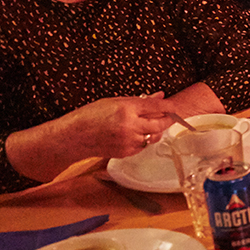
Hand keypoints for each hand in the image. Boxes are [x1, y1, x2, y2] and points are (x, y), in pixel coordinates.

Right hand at [61, 94, 175, 159]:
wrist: (74, 136)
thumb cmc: (90, 116)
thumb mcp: (114, 101)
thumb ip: (139, 101)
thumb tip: (159, 96)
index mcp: (126, 109)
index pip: (156, 107)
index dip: (169, 106)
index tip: (176, 106)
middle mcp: (129, 125)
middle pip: (159, 124)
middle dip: (168, 120)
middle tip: (171, 117)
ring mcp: (128, 140)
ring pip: (153, 137)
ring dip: (154, 131)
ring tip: (146, 124)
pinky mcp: (125, 152)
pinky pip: (142, 146)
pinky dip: (142, 140)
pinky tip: (133, 134)